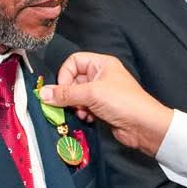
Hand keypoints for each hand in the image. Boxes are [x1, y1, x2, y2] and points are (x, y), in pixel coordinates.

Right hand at [41, 52, 173, 156]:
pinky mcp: (102, 107)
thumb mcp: (91, 94)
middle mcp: (101, 75)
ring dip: (75, 106)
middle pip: (73, 80)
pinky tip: (88, 118)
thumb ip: (65, 94)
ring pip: (77, 96)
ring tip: (82, 112)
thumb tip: (42, 93)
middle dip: (69, 94)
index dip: (65, 74)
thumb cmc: (124, 102)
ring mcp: (102, 92)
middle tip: (70, 105)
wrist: (144, 126)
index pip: (73, 61)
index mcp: (101, 63)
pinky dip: (83, 113)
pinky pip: (84, 107)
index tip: (62, 90)